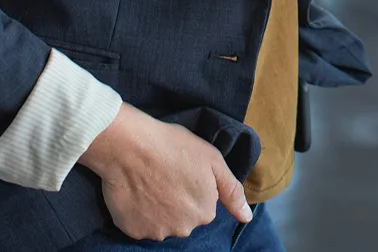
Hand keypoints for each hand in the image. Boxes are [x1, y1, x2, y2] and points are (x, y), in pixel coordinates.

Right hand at [79, 105, 251, 240]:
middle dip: (178, 199)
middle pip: (185, 216)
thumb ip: (232, 192)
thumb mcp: (213, 159)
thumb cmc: (173, 146)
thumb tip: (246, 217)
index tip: (183, 169)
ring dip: (159, 207)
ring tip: (150, 181)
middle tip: (167, 174)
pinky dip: (139, 212)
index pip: (204, 204)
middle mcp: (183, 228)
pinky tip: (137, 191)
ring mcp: (157, 232)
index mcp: (205, 212)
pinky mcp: (133, 231)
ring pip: (163, 221)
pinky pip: (141, 225)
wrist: (130, 146)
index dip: (194, 184)